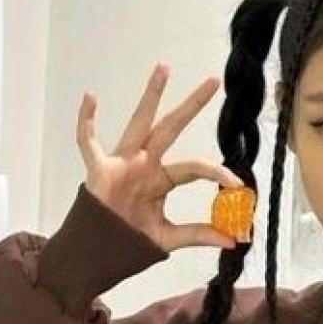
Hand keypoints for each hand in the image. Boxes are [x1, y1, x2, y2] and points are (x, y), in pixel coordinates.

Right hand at [76, 62, 243, 253]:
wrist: (97, 255)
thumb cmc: (129, 241)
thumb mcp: (168, 238)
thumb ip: (197, 234)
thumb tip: (232, 240)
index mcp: (161, 179)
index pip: (195, 168)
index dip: (216, 172)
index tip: (236, 183)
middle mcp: (145, 164)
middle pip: (172, 128)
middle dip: (192, 105)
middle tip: (213, 81)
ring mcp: (122, 164)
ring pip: (139, 123)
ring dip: (151, 96)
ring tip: (164, 68)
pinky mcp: (99, 170)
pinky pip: (88, 142)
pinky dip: (86, 121)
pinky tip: (91, 97)